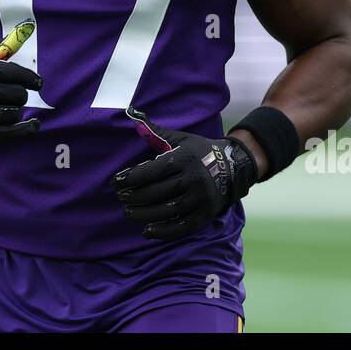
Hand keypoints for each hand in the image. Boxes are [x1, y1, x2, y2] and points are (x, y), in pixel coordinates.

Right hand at [0, 53, 42, 144]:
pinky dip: (25, 129)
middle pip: (17, 94)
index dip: (30, 78)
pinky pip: (10, 132)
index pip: (13, 72)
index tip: (38, 83)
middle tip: (15, 96)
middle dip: (21, 95)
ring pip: (14, 112)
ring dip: (17, 110)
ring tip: (10, 108)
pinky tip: (34, 125)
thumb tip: (22, 31)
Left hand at [111, 118, 257, 239]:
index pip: (152, 170)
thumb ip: (157, 133)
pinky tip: (147, 231)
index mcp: (185, 158)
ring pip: (166, 210)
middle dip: (134, 196)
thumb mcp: (182, 139)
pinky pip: (182, 226)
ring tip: (128, 212)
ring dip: (143, 214)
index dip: (130, 178)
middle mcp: (193, 179)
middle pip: (156, 192)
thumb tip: (134, 117)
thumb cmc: (200, 151)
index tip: (116, 182)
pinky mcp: (205, 215)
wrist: (234, 167)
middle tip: (121, 198)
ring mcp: (200, 198)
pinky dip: (163, 231)